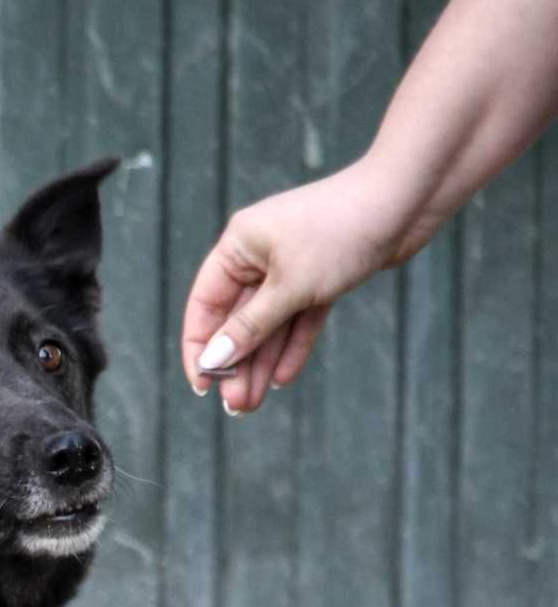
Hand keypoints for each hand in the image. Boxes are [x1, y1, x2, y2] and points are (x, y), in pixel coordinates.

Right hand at [180, 161, 418, 413]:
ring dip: (262, 363)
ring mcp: (291, 267)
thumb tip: (213, 361)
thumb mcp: (290, 287)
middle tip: (236, 406)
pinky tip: (283, 377)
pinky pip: (299, 317)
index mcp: (238, 246)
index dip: (200, 347)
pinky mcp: (322, 276)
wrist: (407, 200)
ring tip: (253, 404)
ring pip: (269, 324)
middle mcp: (259, 256)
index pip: (205, 305)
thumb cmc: (341, 232)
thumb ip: (250, 327)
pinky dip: (293, 345)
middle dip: (237, 364)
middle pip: (237, 320)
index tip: (202, 387)